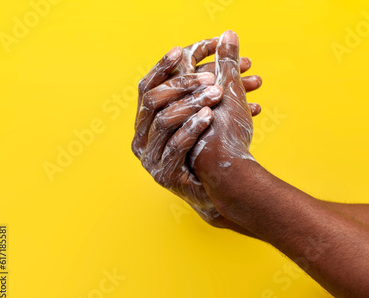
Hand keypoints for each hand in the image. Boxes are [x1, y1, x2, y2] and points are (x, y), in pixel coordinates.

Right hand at [132, 38, 261, 226]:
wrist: (219, 187)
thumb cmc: (213, 145)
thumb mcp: (208, 108)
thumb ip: (206, 81)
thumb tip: (226, 40)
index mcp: (147, 121)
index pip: (147, 87)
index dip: (161, 68)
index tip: (180, 51)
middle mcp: (142, 138)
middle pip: (153, 101)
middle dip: (182, 85)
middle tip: (211, 76)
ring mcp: (151, 158)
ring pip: (164, 122)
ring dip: (191, 103)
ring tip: (217, 93)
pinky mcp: (165, 175)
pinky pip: (175, 147)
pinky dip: (192, 128)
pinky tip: (209, 116)